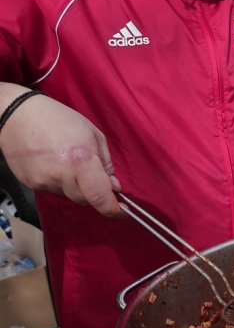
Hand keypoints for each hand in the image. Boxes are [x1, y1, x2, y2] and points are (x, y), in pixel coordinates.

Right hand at [0, 92, 122, 216]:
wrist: (17, 115)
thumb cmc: (59, 119)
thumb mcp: (93, 134)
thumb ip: (105, 163)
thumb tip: (112, 186)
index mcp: (81, 161)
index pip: (100, 197)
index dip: (114, 209)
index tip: (123, 211)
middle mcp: (62, 176)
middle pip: (86, 200)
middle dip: (95, 192)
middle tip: (94, 174)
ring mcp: (44, 182)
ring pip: (70, 195)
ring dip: (76, 186)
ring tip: (69, 161)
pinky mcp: (31, 184)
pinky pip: (54, 190)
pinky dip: (60, 182)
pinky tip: (54, 163)